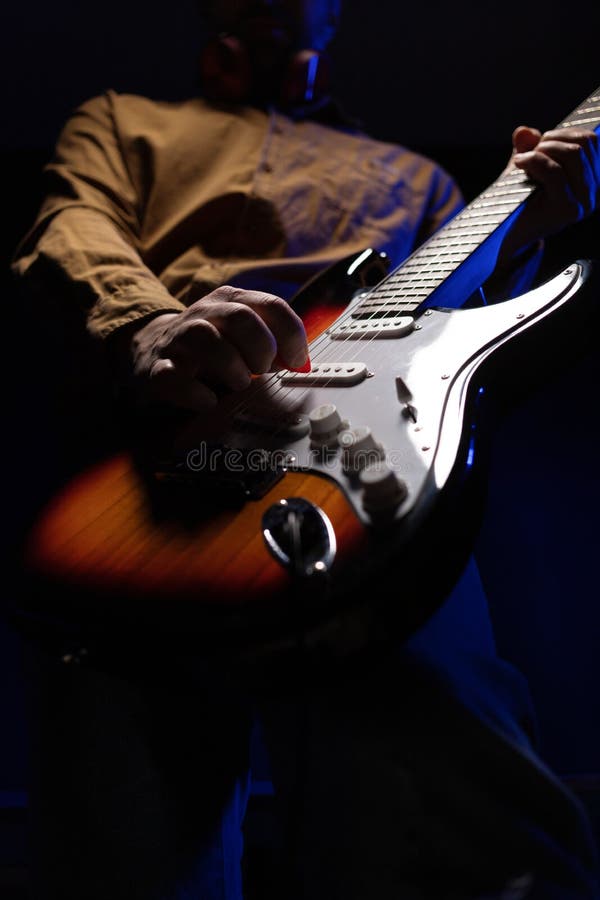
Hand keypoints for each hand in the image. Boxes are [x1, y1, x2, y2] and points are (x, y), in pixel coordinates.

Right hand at [126, 286, 308, 410]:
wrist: (153, 348)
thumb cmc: (209, 344)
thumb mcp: (243, 335)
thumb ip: (274, 343)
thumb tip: (301, 363)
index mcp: (232, 301)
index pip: (272, 305)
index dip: (292, 336)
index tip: (298, 362)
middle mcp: (205, 313)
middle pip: (241, 317)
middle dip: (261, 348)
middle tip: (263, 369)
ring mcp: (179, 339)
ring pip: (205, 338)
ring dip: (232, 366)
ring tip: (239, 382)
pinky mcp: (158, 367)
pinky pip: (172, 376)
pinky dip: (196, 393)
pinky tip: (209, 400)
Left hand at [499, 125, 598, 261]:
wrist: (507, 236)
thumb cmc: (519, 200)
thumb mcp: (526, 166)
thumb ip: (530, 146)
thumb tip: (523, 131)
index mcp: (592, 180)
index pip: (591, 141)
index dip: (563, 134)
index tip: (541, 144)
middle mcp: (595, 192)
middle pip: (584, 144)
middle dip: (552, 140)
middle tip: (529, 152)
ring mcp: (584, 203)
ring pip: (572, 154)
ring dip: (543, 149)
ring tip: (524, 160)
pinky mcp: (567, 210)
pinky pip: (554, 171)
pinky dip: (534, 161)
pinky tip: (518, 164)